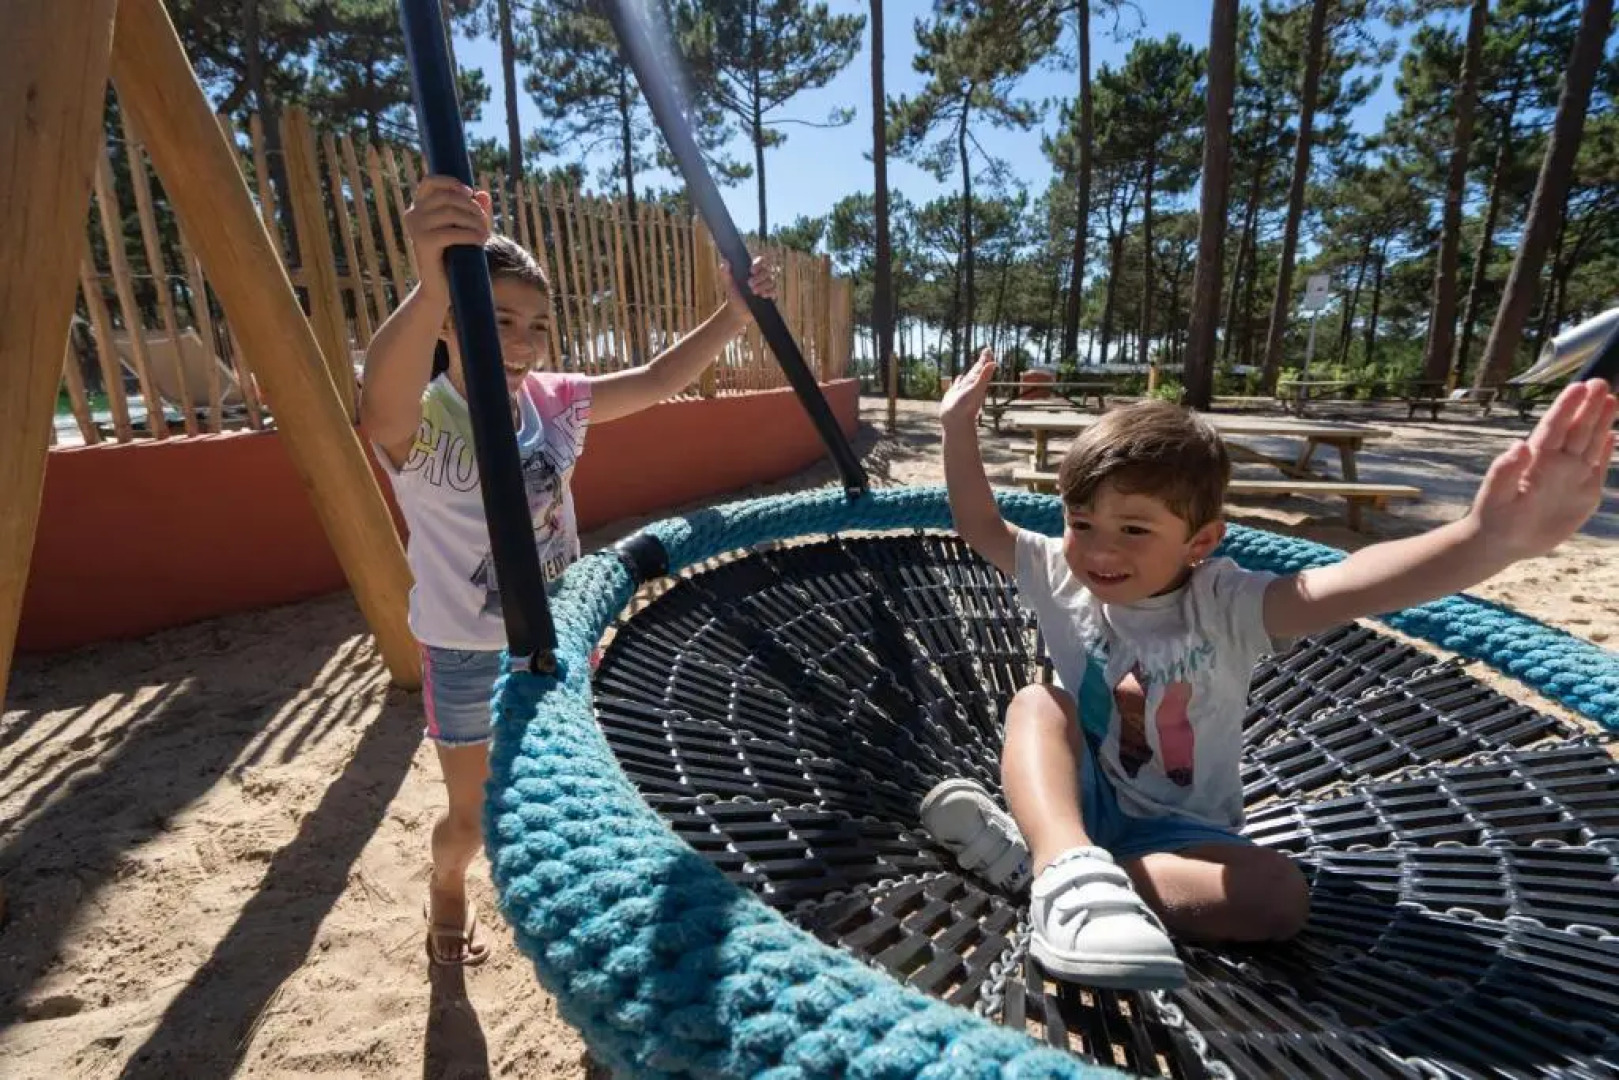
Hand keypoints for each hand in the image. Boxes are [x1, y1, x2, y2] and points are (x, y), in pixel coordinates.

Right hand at [403, 176, 491, 300]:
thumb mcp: (466, 229)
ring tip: (485, 234)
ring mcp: (416, 229)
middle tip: (485, 222)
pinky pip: (451, 232)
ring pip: (450, 213)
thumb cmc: (455, 258)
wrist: (441, 289)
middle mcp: (413, 215)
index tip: (470, 193)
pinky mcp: (423, 244)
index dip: (451, 182)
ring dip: (473, 221)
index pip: (430, 182)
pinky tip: (480, 241)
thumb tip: (483, 194)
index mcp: (419, 208)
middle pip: (446, 197)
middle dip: (471, 206)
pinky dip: (470, 235)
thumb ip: (474, 211)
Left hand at [720, 257, 775, 325]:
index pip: (760, 261)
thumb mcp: (728, 283)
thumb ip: (725, 272)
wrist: (737, 309)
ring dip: (763, 285)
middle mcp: (762, 275)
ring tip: (754, 292)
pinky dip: (769, 292)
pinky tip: (762, 295)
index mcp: (753, 269)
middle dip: (759, 277)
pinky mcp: (770, 295)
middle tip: (749, 284)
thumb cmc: (733, 293)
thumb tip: (726, 262)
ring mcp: (767, 285)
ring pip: (770, 281)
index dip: (758, 264)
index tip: (751, 270)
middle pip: (767, 271)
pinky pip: (774, 291)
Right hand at [940, 348, 996, 431]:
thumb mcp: (976, 389)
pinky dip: (959, 380)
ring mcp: (963, 390)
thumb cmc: (966, 407)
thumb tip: (993, 363)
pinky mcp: (954, 395)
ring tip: (976, 365)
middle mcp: (971, 386)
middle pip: (978, 370)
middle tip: (986, 351)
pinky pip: (958, 384)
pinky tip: (959, 378)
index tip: (989, 349)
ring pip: (969, 377)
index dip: (986, 358)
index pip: (983, 367)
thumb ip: (984, 376)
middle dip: (982, 361)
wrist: (955, 421)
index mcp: (977, 383)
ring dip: (972, 370)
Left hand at [1470, 378, 1614, 558]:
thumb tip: (1519, 445)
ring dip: (1601, 422)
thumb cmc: (1494, 517)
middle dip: (1588, 406)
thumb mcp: (1496, 496)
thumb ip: (1505, 471)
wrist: (1502, 543)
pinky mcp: (1583, 494)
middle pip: (1576, 429)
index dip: (1566, 407)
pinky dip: (1606, 452)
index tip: (1579, 386)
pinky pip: (1597, 468)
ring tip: (1611, 398)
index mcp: (1535, 460)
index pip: (1554, 427)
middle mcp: (1555, 463)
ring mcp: (1570, 476)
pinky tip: (1612, 436)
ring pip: (1589, 443)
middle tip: (1600, 381)